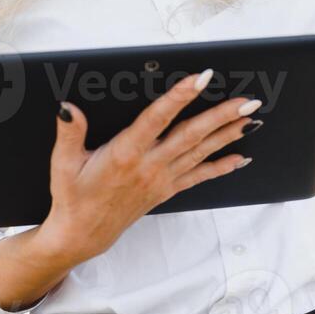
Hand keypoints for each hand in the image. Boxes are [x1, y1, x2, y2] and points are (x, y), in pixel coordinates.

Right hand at [41, 69, 258, 261]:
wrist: (83, 235)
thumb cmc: (73, 197)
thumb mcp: (63, 164)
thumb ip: (69, 133)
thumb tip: (68, 106)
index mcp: (124, 154)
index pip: (157, 119)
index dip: (179, 97)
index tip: (200, 78)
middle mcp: (149, 166)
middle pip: (192, 135)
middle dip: (222, 116)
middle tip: (248, 101)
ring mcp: (161, 180)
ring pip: (201, 153)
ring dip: (228, 135)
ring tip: (251, 119)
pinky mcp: (166, 191)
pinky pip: (199, 177)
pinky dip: (221, 167)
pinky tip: (241, 158)